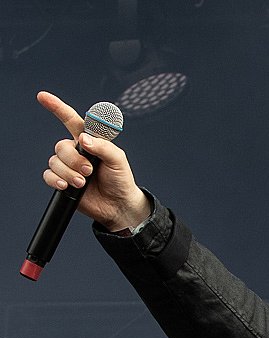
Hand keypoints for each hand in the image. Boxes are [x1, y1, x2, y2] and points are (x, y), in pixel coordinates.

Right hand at [37, 91, 150, 230]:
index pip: (71, 121)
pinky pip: (48, 175)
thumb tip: (83, 139)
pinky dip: (56, 180)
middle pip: (61, 146)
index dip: (57, 108)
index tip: (43, 97)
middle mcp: (77, 152)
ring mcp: (69, 166)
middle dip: (74, 160)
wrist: (118, 205)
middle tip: (89, 171)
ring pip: (54, 161)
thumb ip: (103, 147)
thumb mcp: (118, 160)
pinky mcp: (63, 180)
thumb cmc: (121, 180)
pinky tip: (67, 185)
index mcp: (90, 141)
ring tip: (83, 182)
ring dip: (69, 172)